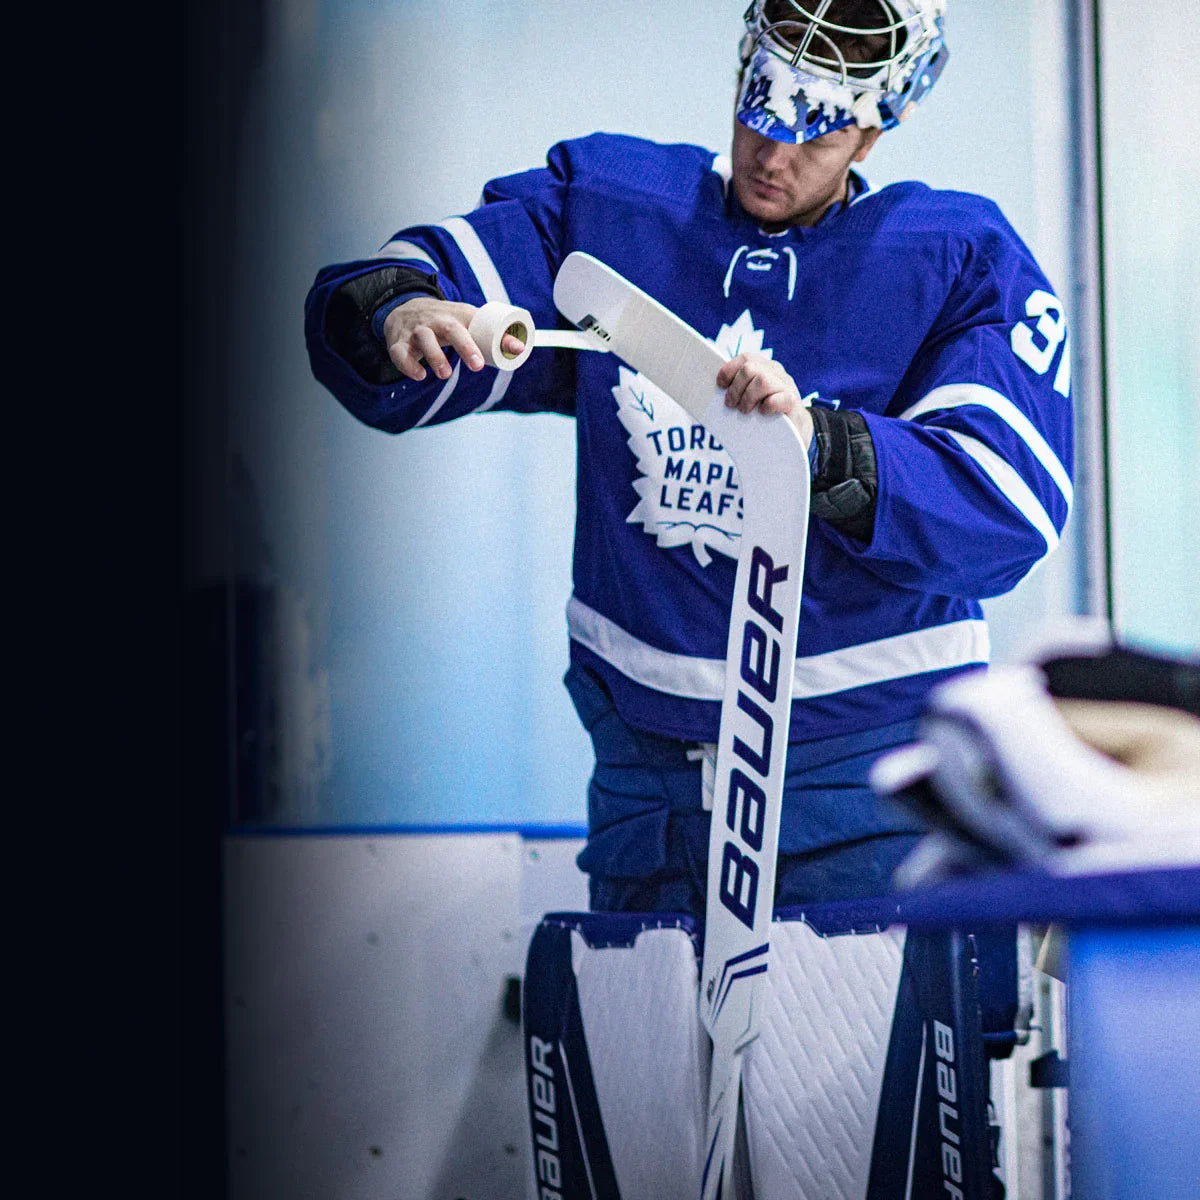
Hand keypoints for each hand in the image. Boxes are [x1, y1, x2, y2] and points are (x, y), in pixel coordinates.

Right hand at [382, 297, 525, 380]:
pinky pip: (399, 353)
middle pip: (451, 329)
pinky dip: (407, 365)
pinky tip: (419, 376)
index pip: (478, 323)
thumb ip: (492, 336)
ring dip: (435, 357)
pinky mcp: (398, 342)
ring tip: (445, 375)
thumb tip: (520, 349)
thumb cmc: (445, 321)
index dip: (497, 337)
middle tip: (477, 366)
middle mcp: (436, 321)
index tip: (514, 350)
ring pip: (424, 339)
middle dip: (465, 346)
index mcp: (457, 316)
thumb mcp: (466, 322)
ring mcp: (415, 331)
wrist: (406, 309)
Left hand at [717, 352, 813, 447]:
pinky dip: (766, 406)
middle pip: (750, 368)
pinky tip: (762, 413)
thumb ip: (739, 389)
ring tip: (744, 410)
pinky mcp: (793, 402)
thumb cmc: (766, 413)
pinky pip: (778, 398)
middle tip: (731, 404)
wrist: (794, 431)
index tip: (720, 385)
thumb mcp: (752, 397)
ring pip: (762, 380)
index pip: (745, 358)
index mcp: (764, 367)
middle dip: (736, 388)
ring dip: (748, 397)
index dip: (729, 370)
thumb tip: (715, 391)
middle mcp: (776, 372)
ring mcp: (786, 385)